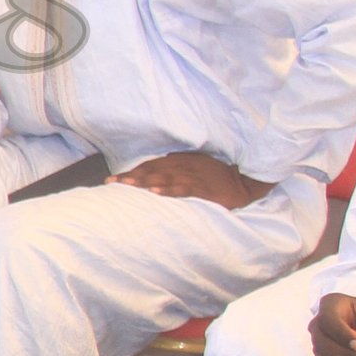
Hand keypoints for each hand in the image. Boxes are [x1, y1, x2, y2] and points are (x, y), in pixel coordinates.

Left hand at [108, 151, 270, 210]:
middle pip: (152, 171)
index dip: (131, 171)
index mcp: (179, 162)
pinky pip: (183, 189)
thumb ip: (178, 163)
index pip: (150, 166)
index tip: (113, 179)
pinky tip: (155, 193)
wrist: (243, 181)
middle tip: (111, 182)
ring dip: (144, 182)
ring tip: (127, 185)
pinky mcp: (203, 189)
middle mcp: (182, 167)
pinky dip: (169, 190)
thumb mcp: (196, 165)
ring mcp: (192, 177)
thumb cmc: (218, 174)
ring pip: (163, 179)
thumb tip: (162, 162)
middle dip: (130, 177)